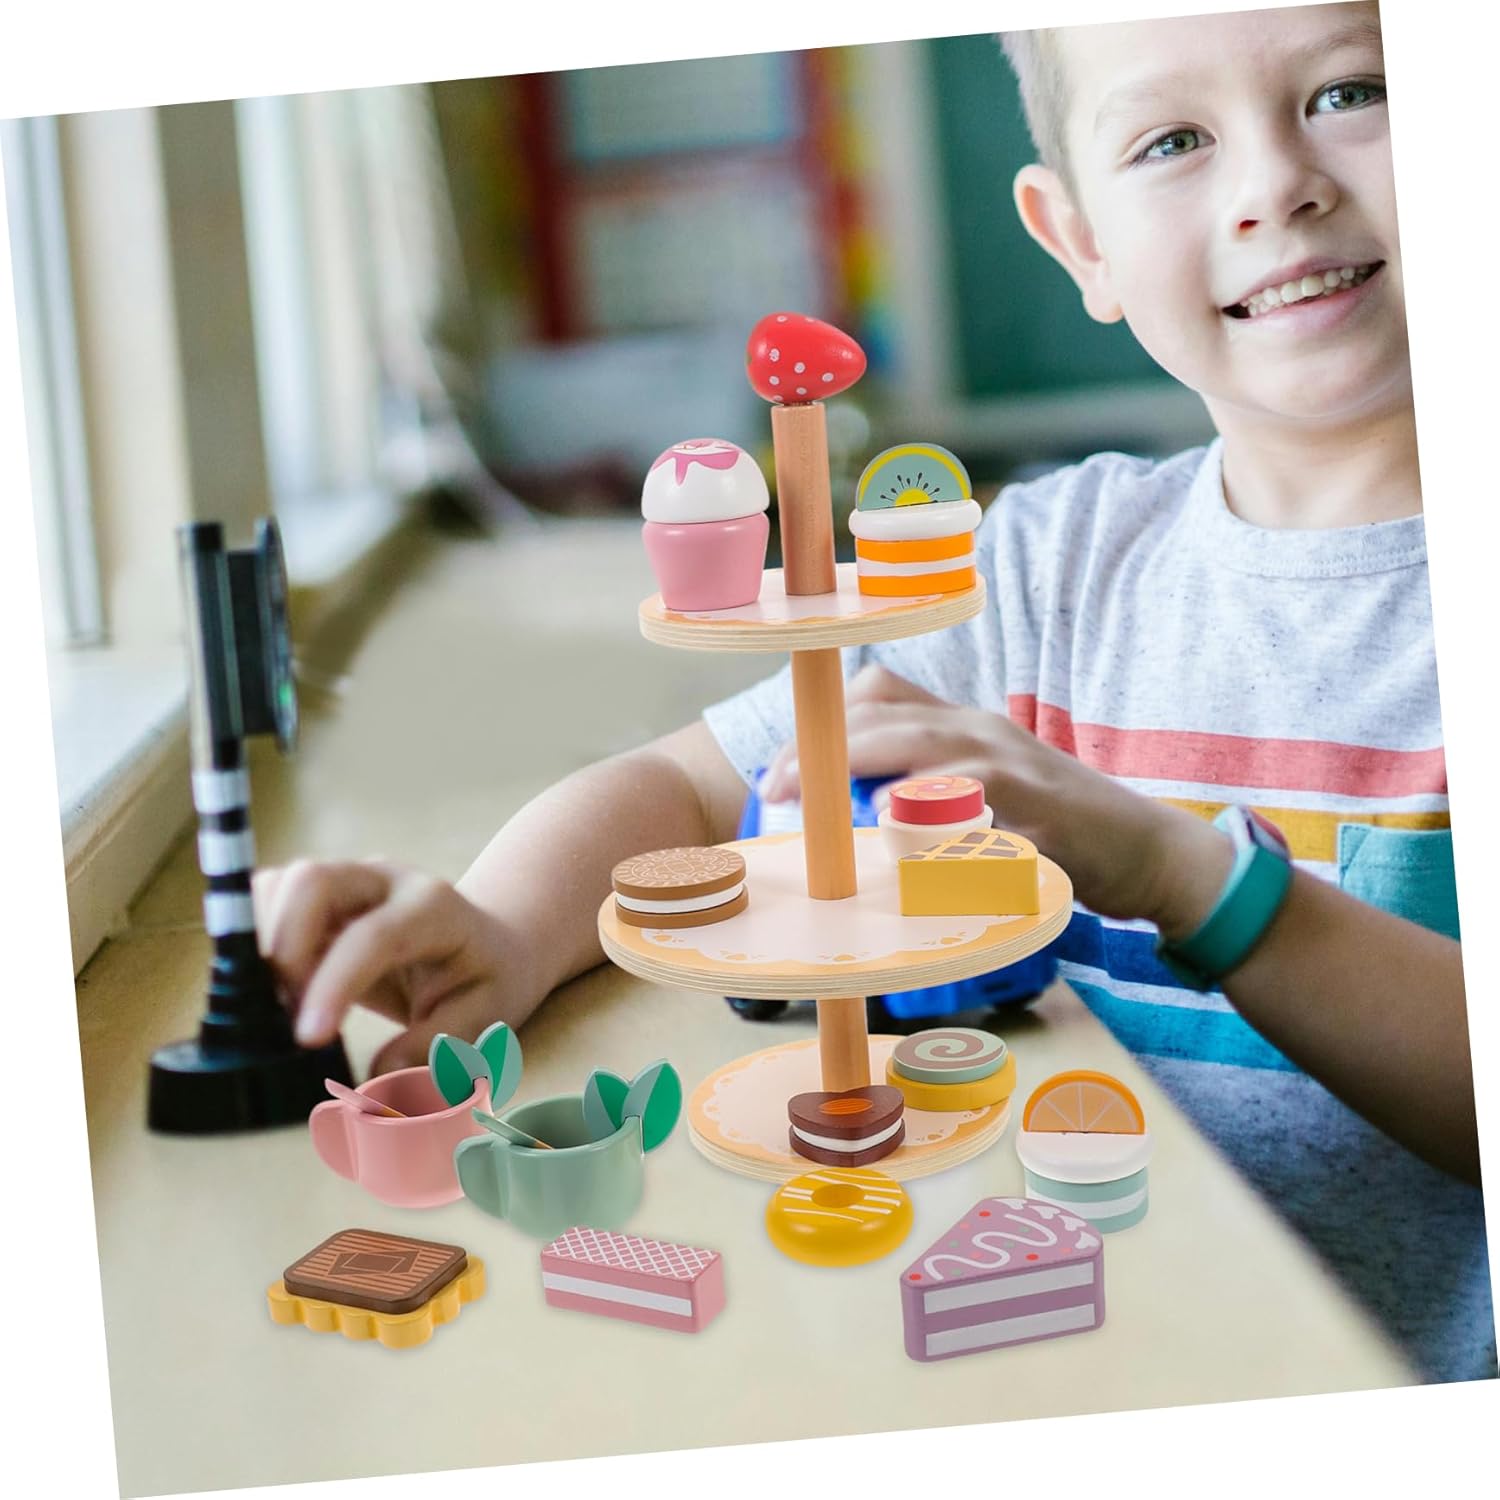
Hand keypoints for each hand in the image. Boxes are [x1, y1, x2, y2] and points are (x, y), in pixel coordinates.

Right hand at [252, 858, 528, 1073]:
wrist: (488, 944)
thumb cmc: (487, 982)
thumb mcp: (484, 1019)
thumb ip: (437, 1048)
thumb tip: (380, 1079)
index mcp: (435, 908)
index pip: (374, 935)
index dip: (333, 984)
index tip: (307, 1038)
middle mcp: (385, 880)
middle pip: (311, 881)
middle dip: (284, 948)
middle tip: (289, 1014)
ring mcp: (346, 880)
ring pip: (278, 886)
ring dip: (262, 946)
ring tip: (283, 1004)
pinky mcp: (318, 894)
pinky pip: (265, 900)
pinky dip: (253, 940)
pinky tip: (275, 987)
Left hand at [760, 665, 1229, 931]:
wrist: (1151, 849)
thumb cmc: (1058, 827)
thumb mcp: (988, 789)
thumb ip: (930, 790)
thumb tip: (859, 819)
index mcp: (966, 725)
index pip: (882, 693)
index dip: (825, 721)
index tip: (783, 765)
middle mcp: (982, 732)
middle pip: (887, 715)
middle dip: (822, 745)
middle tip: (777, 786)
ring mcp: (1010, 764)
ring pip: (918, 748)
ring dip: (856, 770)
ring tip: (810, 804)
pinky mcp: (1035, 808)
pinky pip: (970, 805)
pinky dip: (924, 822)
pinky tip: (890, 848)